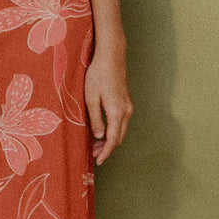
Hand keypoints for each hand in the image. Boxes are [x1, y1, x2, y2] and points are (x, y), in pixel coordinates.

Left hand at [84, 47, 132, 165]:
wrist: (112, 56)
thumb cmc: (98, 75)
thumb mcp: (91, 98)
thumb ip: (95, 119)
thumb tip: (99, 136)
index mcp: (117, 112)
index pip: (113, 140)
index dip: (106, 152)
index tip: (98, 161)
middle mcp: (126, 111)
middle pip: (119, 137)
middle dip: (107, 148)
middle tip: (93, 153)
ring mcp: (128, 105)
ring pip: (121, 129)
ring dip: (111, 138)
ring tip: (95, 143)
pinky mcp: (127, 100)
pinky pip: (122, 121)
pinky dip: (114, 129)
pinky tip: (103, 128)